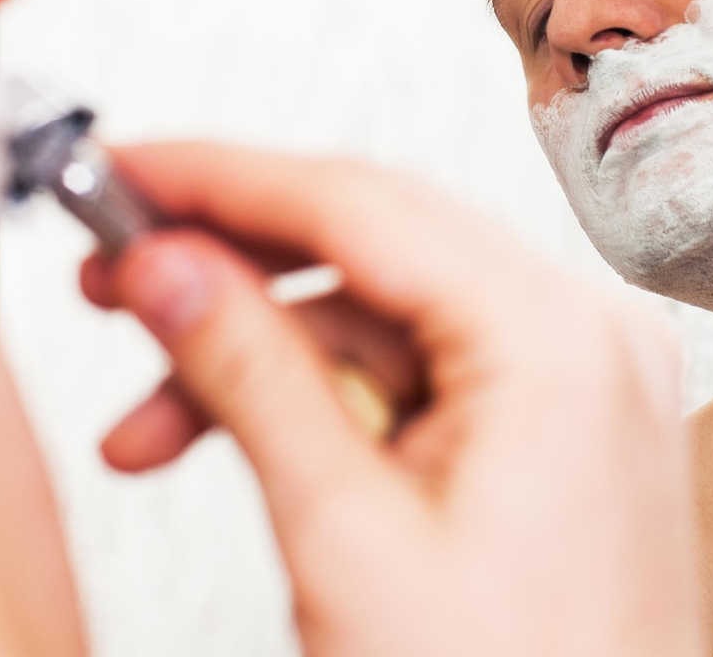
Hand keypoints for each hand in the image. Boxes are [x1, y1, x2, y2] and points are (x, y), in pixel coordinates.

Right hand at [80, 142, 702, 655]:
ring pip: (387, 308)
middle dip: (238, 264)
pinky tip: (248, 433)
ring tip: (155, 417)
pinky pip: (424, 360)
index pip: (366, 207)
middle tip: (126, 275)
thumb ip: (251, 377)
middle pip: (377, 243)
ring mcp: (578, 369)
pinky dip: (331, 391)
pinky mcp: (555, 412)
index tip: (137, 172)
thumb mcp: (348, 538)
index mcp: (560, 339)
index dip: (230, 180)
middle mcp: (586, 331)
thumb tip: (168, 270)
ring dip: (267, 350)